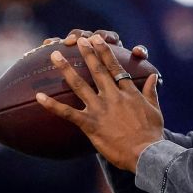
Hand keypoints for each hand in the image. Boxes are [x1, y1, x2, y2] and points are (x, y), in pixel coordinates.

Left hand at [35, 34, 163, 171]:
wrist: (146, 153)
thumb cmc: (151, 134)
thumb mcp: (154, 110)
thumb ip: (151, 91)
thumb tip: (154, 76)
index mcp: (128, 93)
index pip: (115, 67)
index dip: (105, 52)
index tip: (97, 40)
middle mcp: (113, 96)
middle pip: (97, 70)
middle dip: (87, 53)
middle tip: (79, 39)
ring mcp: (100, 109)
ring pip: (79, 85)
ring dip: (66, 69)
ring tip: (55, 56)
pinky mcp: (90, 124)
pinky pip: (68, 113)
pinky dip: (52, 105)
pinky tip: (38, 97)